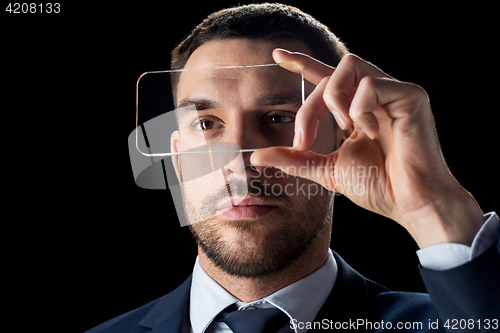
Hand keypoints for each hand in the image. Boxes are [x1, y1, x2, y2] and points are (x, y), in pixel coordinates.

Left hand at [250, 50, 484, 247]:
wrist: (408, 204)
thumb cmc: (377, 186)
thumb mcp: (326, 170)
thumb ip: (295, 159)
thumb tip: (256, 157)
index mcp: (357, 110)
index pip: (327, 77)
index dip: (302, 63)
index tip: (277, 56)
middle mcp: (374, 96)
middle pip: (329, 76)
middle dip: (308, 108)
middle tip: (304, 142)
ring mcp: (393, 92)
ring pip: (349, 66)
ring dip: (333, 98)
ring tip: (343, 129)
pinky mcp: (411, 95)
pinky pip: (371, 83)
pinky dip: (361, 107)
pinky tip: (370, 132)